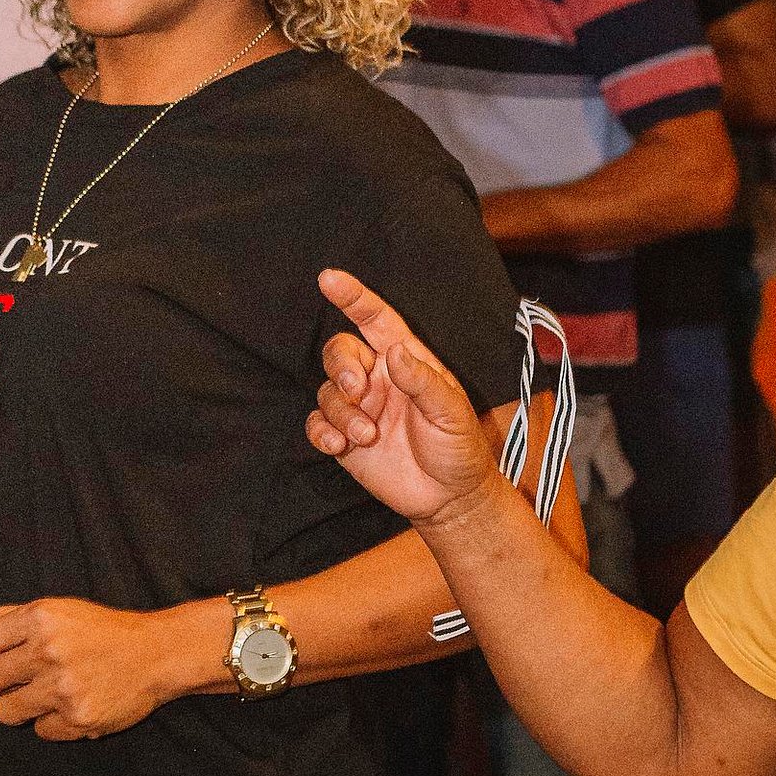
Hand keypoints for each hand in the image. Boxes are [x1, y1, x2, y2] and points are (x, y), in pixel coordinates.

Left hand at [0, 598, 174, 739]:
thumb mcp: (51, 612)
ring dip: (19, 705)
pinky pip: (40, 730)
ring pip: (6, 711)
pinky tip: (72, 703)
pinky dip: (51, 721)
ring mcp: (64, 687)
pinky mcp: (79, 718)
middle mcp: (49, 651)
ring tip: (46, 691)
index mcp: (39, 618)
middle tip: (13, 679)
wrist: (157, 653)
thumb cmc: (99, 631)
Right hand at [305, 268, 498, 524]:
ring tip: (367, 435)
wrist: (449, 496)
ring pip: (327, 391)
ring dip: (341, 411)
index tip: (329, 278)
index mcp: (406, 361)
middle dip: (340, 365)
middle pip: (339, 352)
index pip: (375, 320)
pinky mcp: (344, 437)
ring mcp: (359, 408)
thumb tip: (394, 353)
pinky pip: (317, 423)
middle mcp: (378, 379)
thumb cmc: (458, 447)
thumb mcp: (452, 412)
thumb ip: (423, 381)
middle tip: (356, 388)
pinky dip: (322, 431)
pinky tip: (339, 445)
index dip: (353, 297)